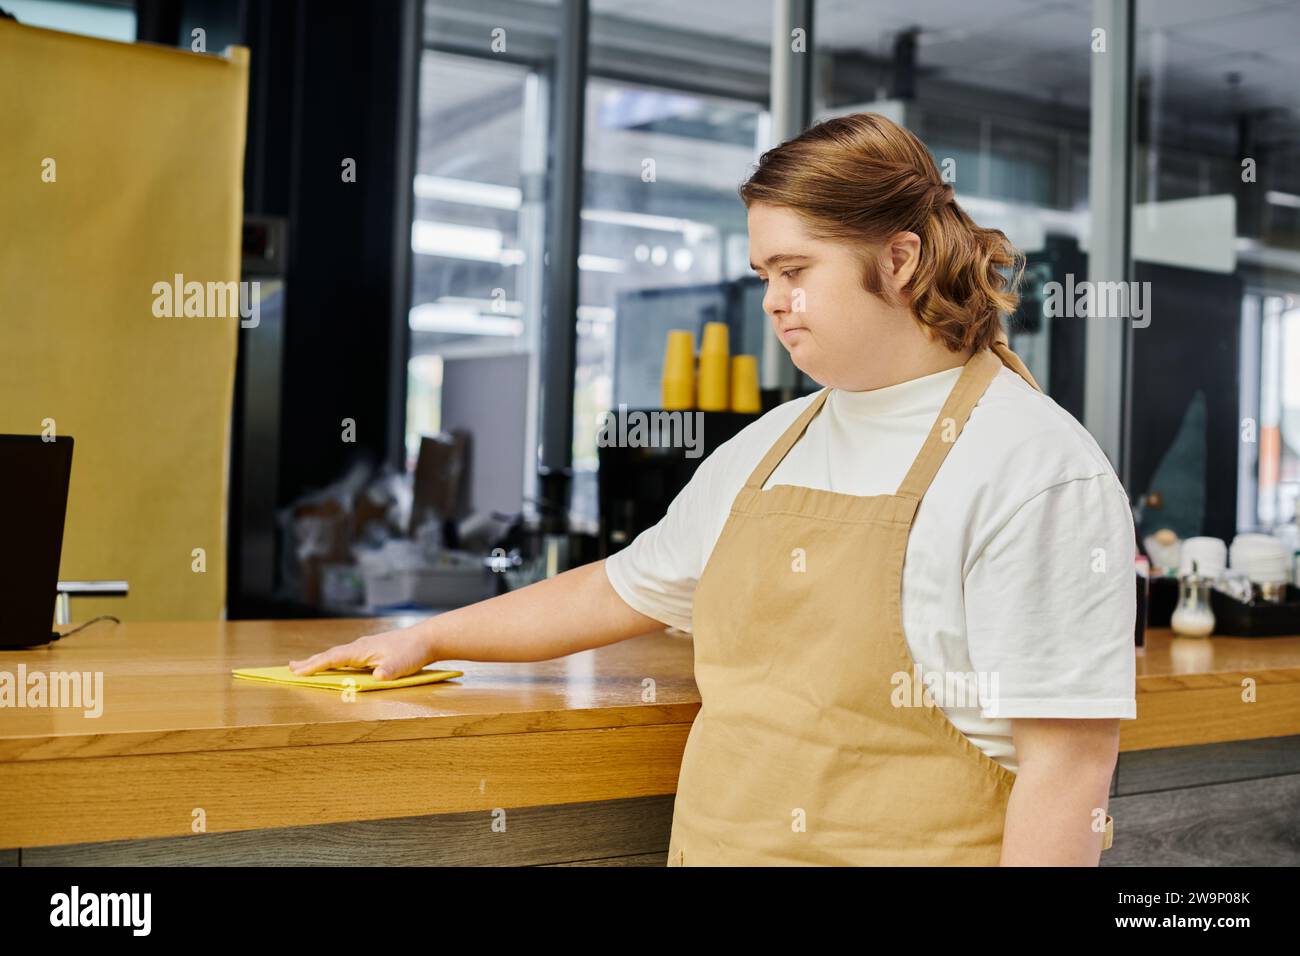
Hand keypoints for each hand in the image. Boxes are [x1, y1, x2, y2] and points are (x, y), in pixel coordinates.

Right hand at [288, 624, 436, 680]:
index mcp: (361, 649)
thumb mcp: (402, 664)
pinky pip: (345, 656)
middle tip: (289, 668)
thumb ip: (389, 671)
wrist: (427, 639)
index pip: (332, 658)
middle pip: (329, 655)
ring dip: (319, 660)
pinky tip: (332, 664)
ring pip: (336, 655)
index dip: (314, 666)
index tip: (296, 672)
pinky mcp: (371, 650)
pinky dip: (333, 660)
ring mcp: (365, 647)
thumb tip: (378, 677)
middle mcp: (360, 646)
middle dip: (309, 662)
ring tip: (303, 666)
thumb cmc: (414, 652)